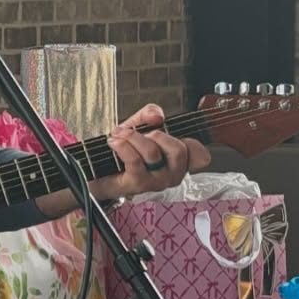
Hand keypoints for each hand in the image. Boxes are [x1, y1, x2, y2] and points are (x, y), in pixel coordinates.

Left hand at [95, 103, 210, 201]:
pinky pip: (135, 160)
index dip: (193, 142)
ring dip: (133, 137)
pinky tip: (114, 142)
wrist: (97, 170)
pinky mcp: (138, 185)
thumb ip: (149, 114)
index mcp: (178, 160)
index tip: (172, 132)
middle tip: (138, 133)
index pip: (200, 155)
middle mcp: (172, 174)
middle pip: (179, 150)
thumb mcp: (138, 125)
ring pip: (154, 153)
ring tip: (119, 134)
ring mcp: (157, 182)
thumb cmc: (121, 151)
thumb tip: (157, 115)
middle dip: (156, 134)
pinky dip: (123, 146)